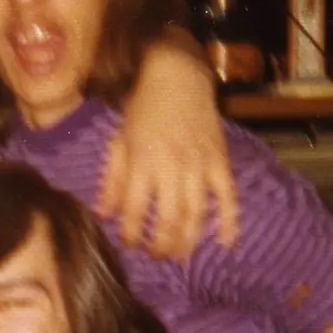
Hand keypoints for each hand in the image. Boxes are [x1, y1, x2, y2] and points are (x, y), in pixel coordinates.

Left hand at [97, 35, 238, 259]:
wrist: (176, 75)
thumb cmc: (142, 108)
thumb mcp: (118, 141)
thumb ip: (112, 180)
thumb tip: (103, 214)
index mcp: (142, 163)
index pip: (135, 211)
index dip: (131, 234)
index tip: (129, 244)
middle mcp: (171, 168)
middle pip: (169, 220)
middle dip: (162, 245)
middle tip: (157, 257)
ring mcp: (199, 165)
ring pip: (197, 214)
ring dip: (189, 240)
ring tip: (180, 255)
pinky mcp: (220, 160)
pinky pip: (228, 197)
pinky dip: (229, 221)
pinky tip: (225, 242)